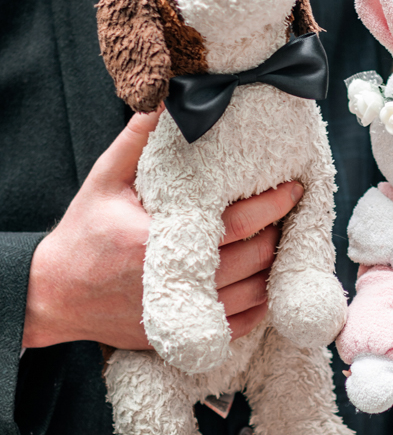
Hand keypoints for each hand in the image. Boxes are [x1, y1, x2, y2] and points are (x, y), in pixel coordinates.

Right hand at [22, 112, 303, 350]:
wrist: (57, 295)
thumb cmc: (84, 234)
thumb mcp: (103, 181)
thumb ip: (135, 141)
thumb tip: (163, 99)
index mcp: (158, 241)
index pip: (236, 224)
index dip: (273, 206)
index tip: (294, 187)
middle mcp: (176, 282)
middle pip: (254, 260)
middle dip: (280, 233)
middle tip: (290, 212)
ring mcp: (182, 314)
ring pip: (254, 294)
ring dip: (275, 268)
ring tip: (282, 240)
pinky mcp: (184, 334)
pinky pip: (240, 325)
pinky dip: (261, 304)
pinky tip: (267, 280)